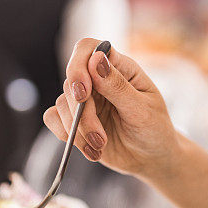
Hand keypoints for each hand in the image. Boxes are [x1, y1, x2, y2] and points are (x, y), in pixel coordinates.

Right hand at [44, 38, 207, 207]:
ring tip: (100, 147)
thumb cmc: (154, 130)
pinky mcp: (74, 119)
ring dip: (77, 130)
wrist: (151, 159)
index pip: (88, 48)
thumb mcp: (142, 110)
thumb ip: (118, 86)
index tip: (83, 92)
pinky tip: (90, 150)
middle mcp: (98, 79)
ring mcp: (86, 99)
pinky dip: (67, 136)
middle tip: (100, 138)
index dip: (78, 65)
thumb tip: (96, 58)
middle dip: (82, 114)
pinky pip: (53, 118)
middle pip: (72, 82)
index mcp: (120, 68)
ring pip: (62, 103)